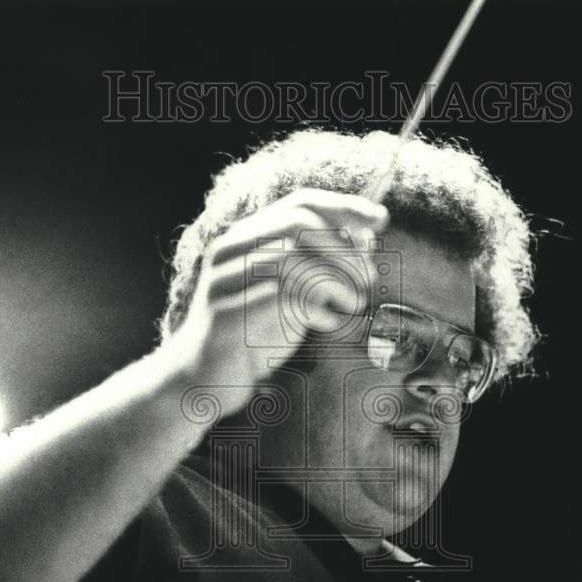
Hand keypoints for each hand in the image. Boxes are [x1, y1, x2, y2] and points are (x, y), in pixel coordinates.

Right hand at [169, 189, 389, 414]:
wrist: (201, 378)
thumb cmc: (251, 334)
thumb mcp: (292, 294)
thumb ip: (322, 266)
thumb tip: (367, 238)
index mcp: (246, 237)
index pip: (299, 202)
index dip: (344, 207)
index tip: (381, 220)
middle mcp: (231, 250)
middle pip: (299, 223)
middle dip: (344, 247)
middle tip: (368, 278)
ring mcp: (224, 280)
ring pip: (292, 257)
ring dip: (335, 278)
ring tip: (353, 303)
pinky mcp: (224, 313)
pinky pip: (279, 297)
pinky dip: (316, 307)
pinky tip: (328, 322)